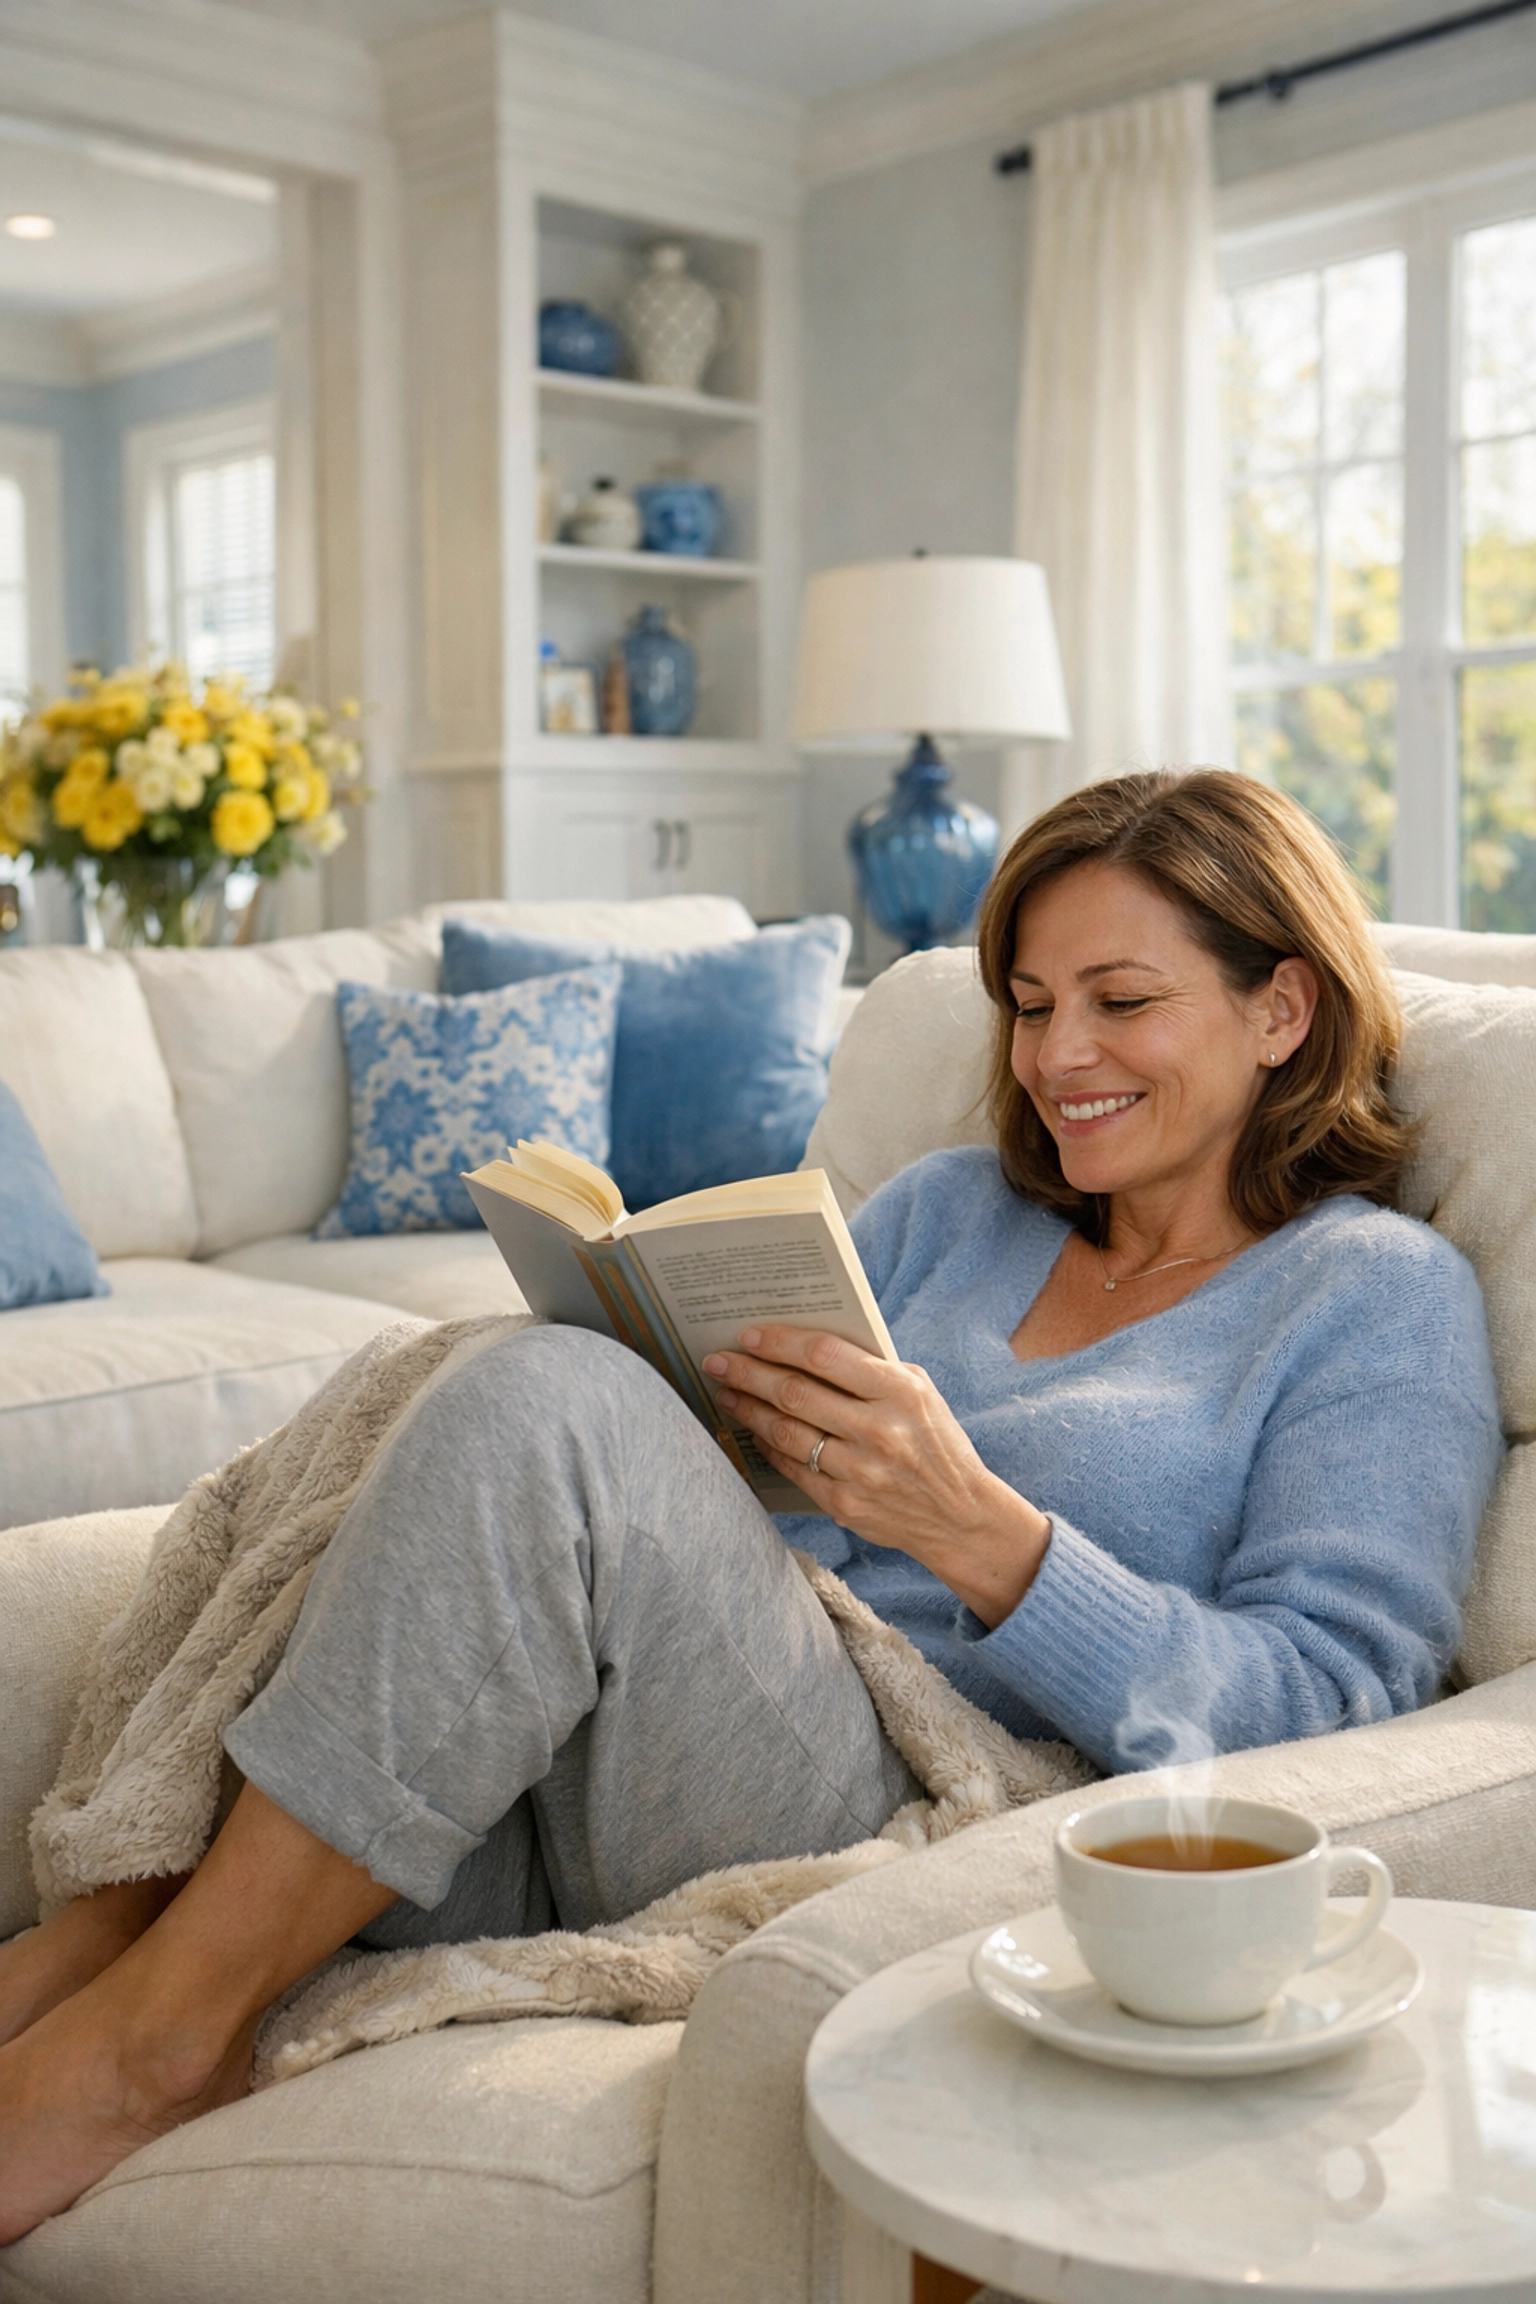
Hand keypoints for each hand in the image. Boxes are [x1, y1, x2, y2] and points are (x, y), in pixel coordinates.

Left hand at [702, 1326, 1051, 1627]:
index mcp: (901, 1392)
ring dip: (748, 1410)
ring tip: (727, 1393)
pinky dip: (767, 1447)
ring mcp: (860, 1471)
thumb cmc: (937, 1444)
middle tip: (718, 1361)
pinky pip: (792, 1468)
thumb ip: (872, 1370)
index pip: (827, 1355)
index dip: (781, 1342)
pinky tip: (753, 1431)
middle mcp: (879, 1430)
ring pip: (785, 1432)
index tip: (750, 1335)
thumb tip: (806, 1348)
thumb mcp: (920, 1393)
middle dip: (749, 1373)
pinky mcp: (845, 1505)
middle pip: (795, 1393)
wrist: (961, 1517)